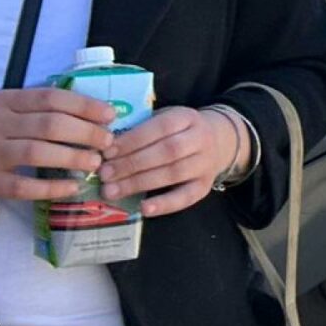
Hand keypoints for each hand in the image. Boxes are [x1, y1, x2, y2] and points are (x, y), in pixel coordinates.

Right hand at [0, 89, 116, 200]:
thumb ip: (24, 106)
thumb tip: (71, 111)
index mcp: (3, 102)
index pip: (52, 98)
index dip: (85, 105)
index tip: (110, 114)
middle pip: (52, 124)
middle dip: (87, 133)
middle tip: (108, 142)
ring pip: (39, 152)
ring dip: (73, 158)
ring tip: (95, 164)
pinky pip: (21, 185)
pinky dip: (50, 187)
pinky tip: (70, 189)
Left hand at [98, 106, 242, 218]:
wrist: (221, 141)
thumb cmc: (179, 130)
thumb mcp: (166, 118)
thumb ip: (142, 128)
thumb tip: (106, 145)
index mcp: (187, 117)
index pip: (160, 127)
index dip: (133, 140)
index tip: (107, 152)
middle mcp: (201, 139)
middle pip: (167, 151)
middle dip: (132, 163)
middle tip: (105, 174)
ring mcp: (206, 163)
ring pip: (173, 173)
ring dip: (139, 183)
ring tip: (112, 191)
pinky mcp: (206, 185)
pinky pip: (186, 197)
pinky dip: (165, 204)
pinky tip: (143, 208)